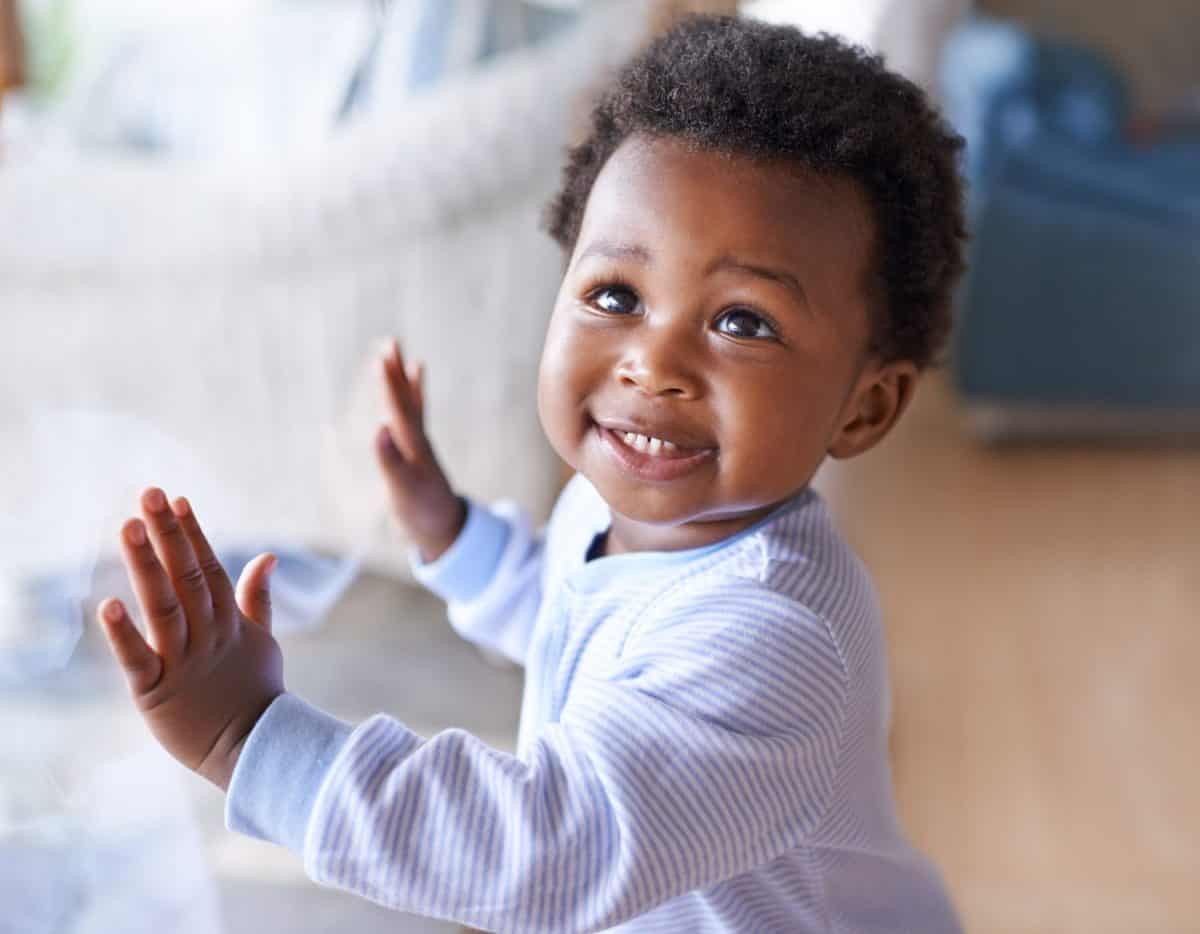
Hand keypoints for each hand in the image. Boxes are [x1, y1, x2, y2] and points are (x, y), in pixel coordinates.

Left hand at [96, 487, 284, 790]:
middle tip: (149, 495)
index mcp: (229, 622)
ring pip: (164, 607)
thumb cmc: (254, 692)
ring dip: (147, 567)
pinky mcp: (157, 693)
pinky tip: (107, 606)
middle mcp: (207, 635)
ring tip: (129, 529)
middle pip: (187, 577)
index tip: (177, 500)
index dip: (193, 534)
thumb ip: (258, 597)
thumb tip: (266, 555)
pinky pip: (139, 660)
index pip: (210, 568)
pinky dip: (124, 635)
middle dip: (169, 535)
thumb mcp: (262, 640)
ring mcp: (184, 662)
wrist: (254, 750)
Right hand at [375, 338, 466, 562]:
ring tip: (402, 357)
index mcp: (412, 446)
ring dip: (404, 382)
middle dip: (396, 373)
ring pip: (411, 406)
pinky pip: (414, 420)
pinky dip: (412, 401)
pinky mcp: (418, 453)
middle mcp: (418, 441)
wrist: (443, 528)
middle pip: (406, 400)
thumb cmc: (420, 511)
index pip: (399, 408)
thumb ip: (390, 461)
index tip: (383, 357)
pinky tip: (413, 390)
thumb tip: (380, 428)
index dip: (390, 384)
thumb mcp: (402, 489)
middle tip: (390, 342)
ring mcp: (419, 446)